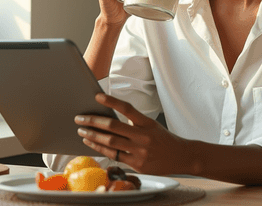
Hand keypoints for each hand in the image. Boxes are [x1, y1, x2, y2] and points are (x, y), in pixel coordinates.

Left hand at [75, 93, 192, 175]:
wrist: (182, 156)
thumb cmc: (163, 139)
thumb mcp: (151, 125)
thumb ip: (133, 122)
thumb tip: (108, 118)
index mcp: (147, 123)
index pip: (127, 108)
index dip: (111, 101)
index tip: (97, 96)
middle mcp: (143, 136)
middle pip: (113, 126)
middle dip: (93, 122)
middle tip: (80, 118)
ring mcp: (140, 152)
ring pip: (110, 142)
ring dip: (93, 136)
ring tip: (82, 132)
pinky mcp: (137, 164)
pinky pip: (114, 156)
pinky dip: (101, 149)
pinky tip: (92, 144)